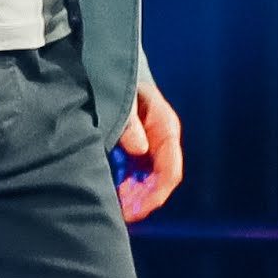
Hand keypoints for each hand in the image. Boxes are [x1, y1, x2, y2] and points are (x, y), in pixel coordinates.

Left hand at [114, 70, 186, 223]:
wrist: (108, 64)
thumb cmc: (119, 78)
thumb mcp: (124, 94)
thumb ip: (129, 119)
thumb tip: (139, 148)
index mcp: (165, 127)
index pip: (169, 171)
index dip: (154, 196)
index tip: (133, 211)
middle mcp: (161, 141)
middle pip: (159, 183)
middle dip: (140, 202)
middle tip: (117, 213)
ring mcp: (149, 146)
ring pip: (147, 183)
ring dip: (131, 198)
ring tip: (111, 206)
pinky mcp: (135, 149)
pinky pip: (135, 176)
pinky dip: (123, 188)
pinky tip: (108, 193)